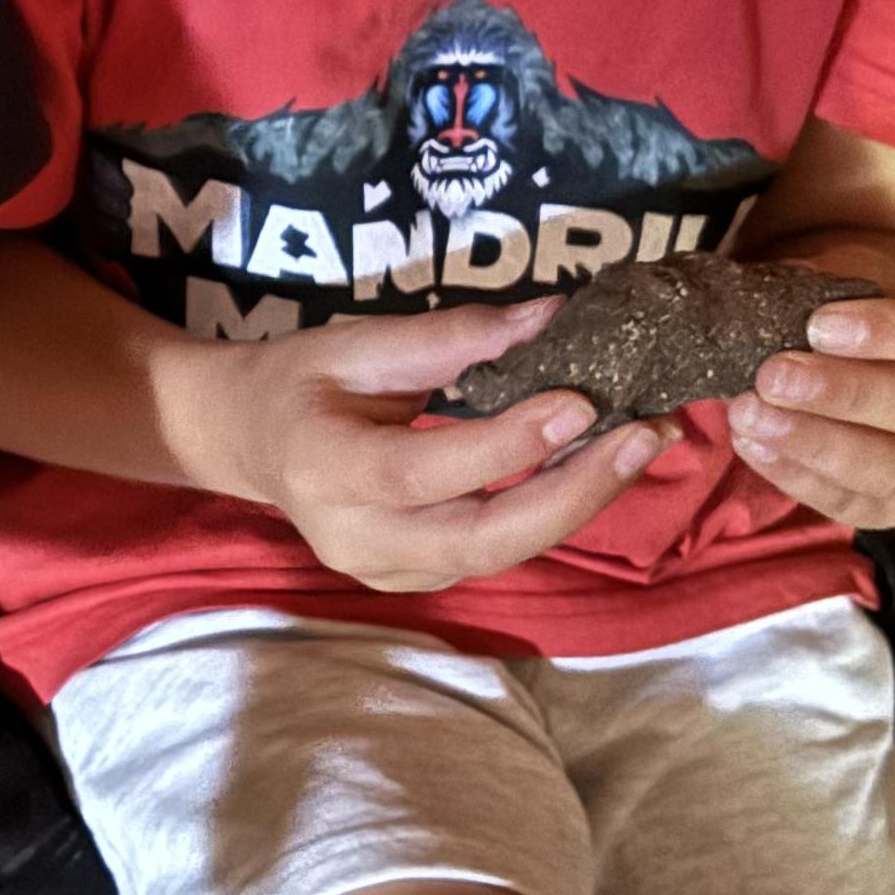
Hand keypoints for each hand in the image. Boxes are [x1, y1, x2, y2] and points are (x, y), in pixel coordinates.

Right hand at [180, 304, 671, 594]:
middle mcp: (354, 540)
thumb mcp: (359, 342)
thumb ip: (452, 337)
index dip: (505, 445)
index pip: (423, 471)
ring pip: (499, 554)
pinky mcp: (415, 579)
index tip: (579, 401)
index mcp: (324, 472)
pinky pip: (494, 553)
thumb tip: (552, 315)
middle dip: (572, 495)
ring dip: (577, 502)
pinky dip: (551, 511)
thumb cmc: (301, 380)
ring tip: (640, 442)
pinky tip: (595, 466)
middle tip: (644, 436)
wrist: (250, 440)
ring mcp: (386, 572)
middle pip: (479, 540)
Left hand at [727, 280, 894, 527]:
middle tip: (775, 375)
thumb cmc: (876, 306)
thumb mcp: (871, 278)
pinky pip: (853, 504)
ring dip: (817, 444)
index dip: (894, 333)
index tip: (820, 324)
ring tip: (753, 414)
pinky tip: (752, 443)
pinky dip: (796, 476)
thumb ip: (836, 290)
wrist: (874, 346)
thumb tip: (770, 306)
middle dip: (848, 394)